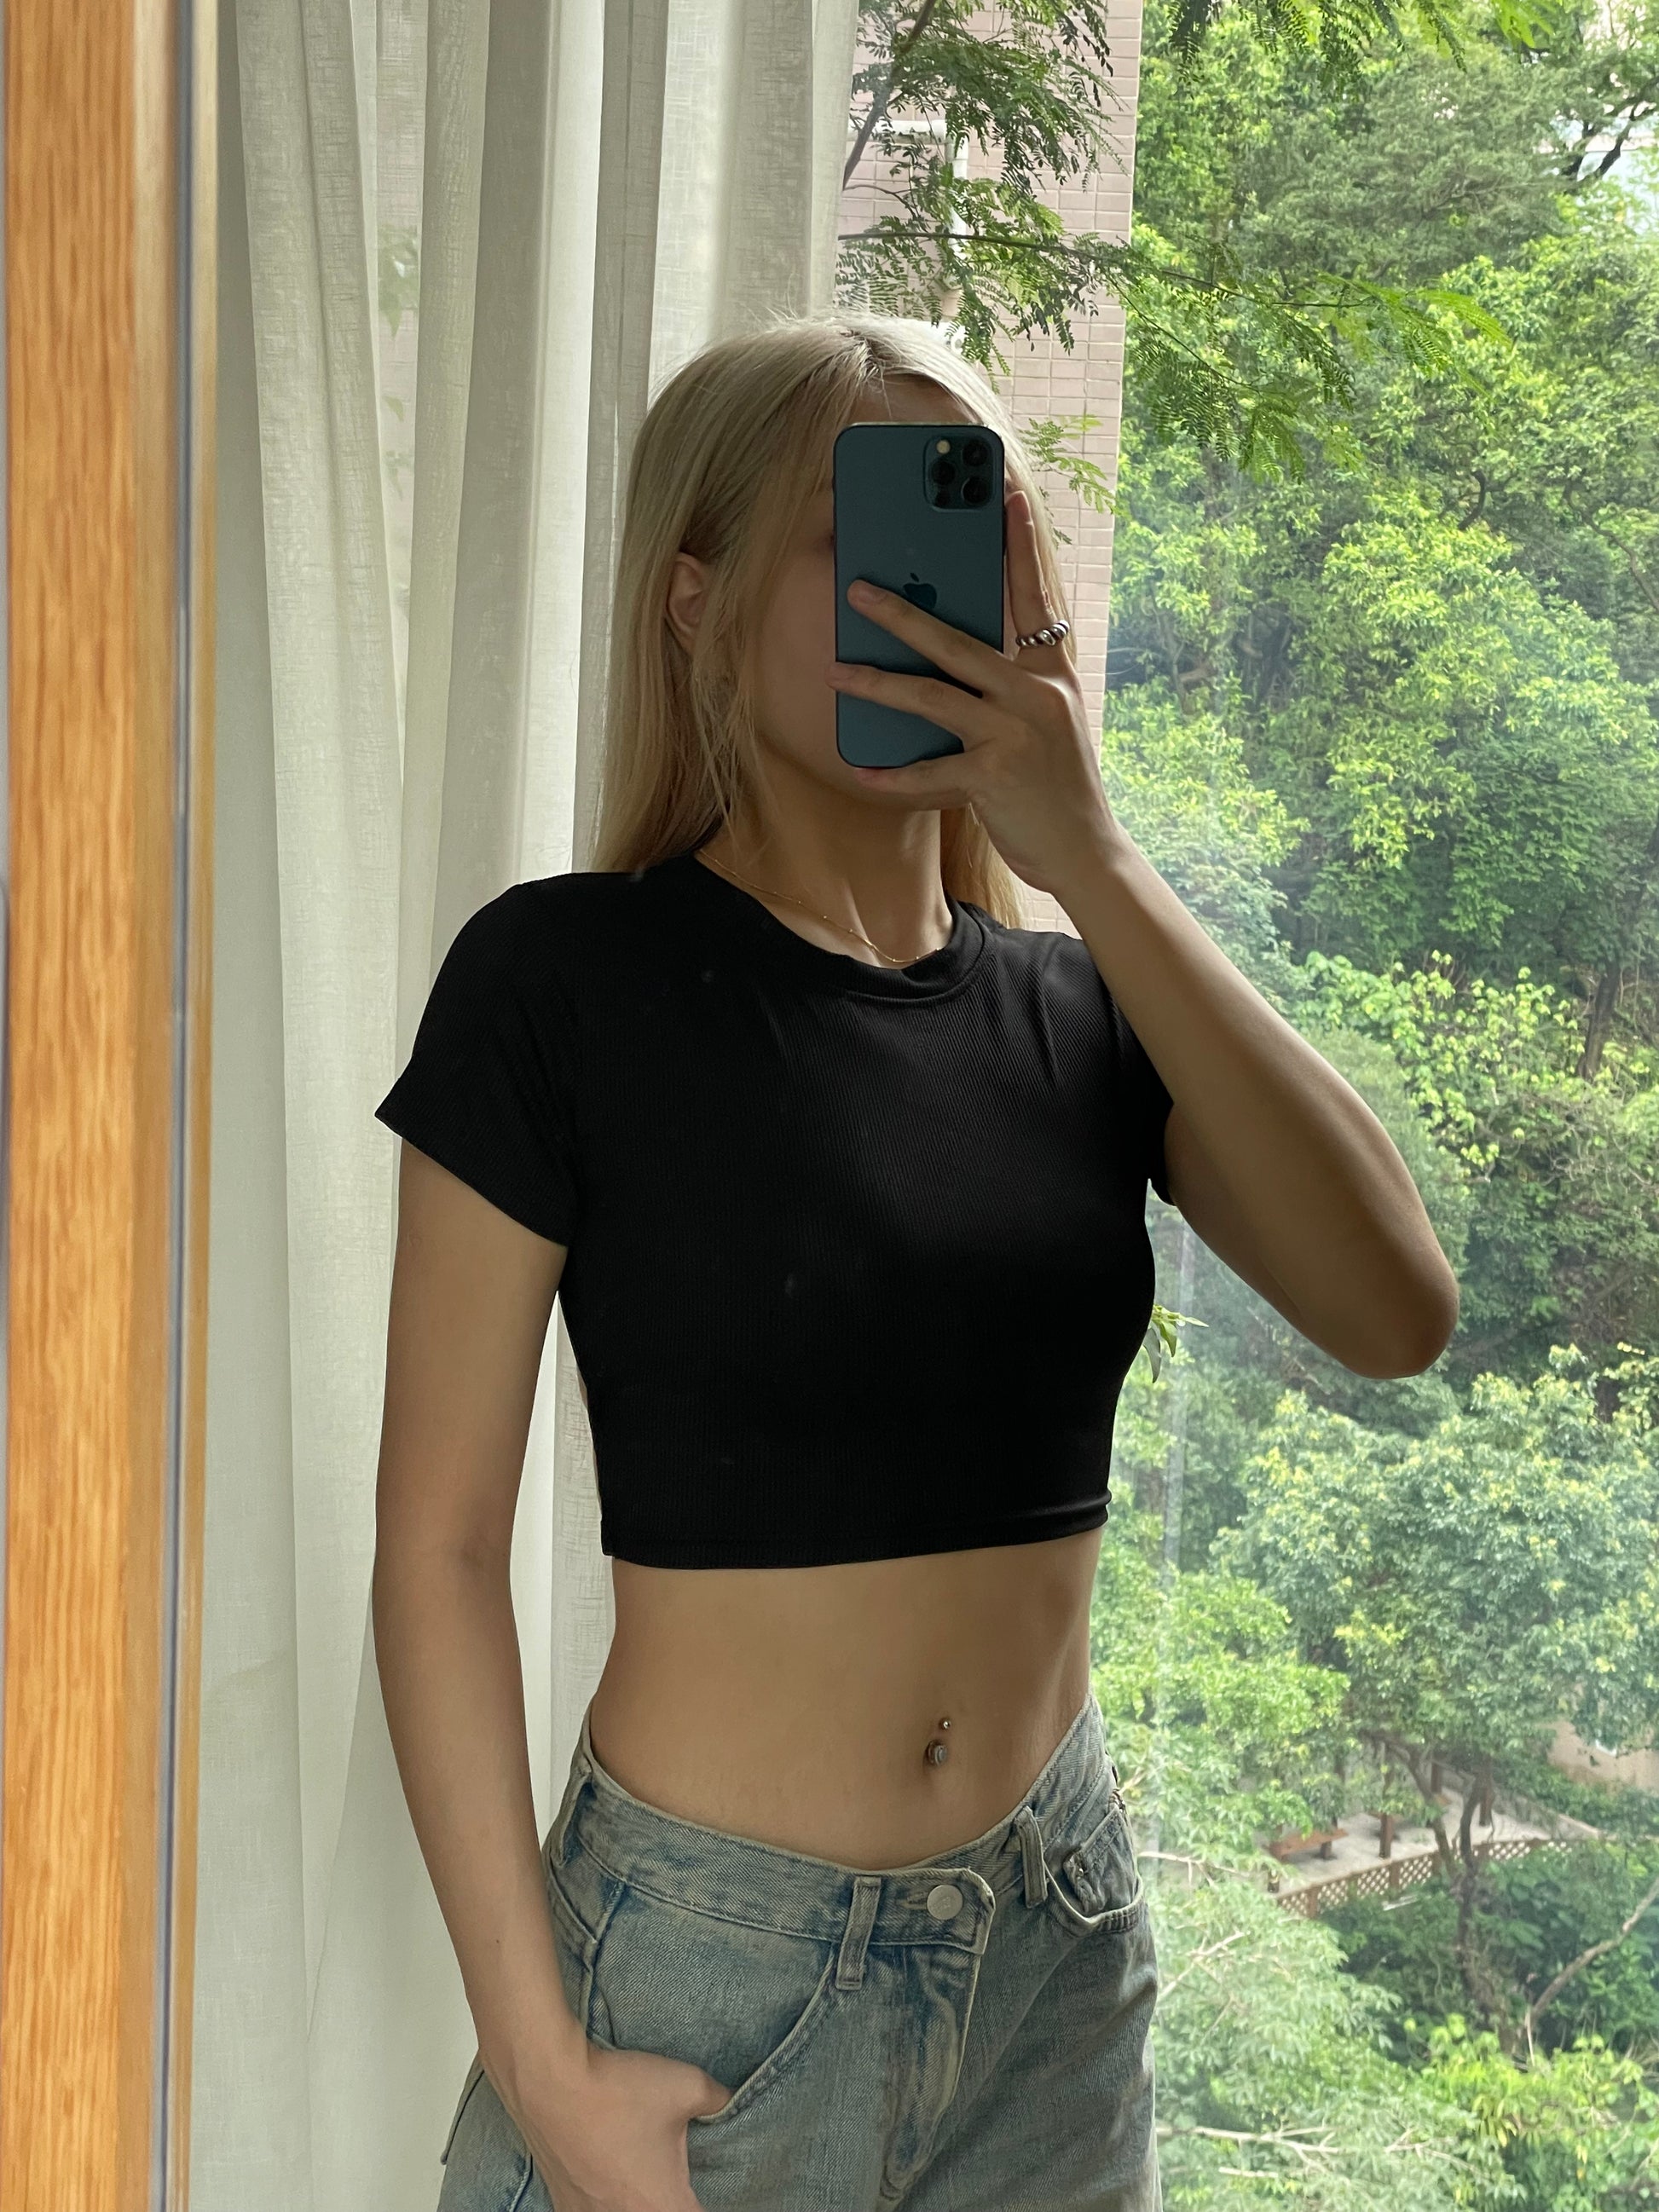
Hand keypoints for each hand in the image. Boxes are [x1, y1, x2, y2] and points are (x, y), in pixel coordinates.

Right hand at [508, 2040, 731, 2211]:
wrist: (551, 2083)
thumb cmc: (620, 2091)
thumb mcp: (687, 2086)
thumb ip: (718, 2100)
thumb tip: (729, 2101)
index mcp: (663, 2207)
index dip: (707, 2205)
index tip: (698, 2190)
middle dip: (671, 2202)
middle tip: (672, 2179)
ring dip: (636, 2203)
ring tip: (641, 2178)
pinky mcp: (564, 2205)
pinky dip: (605, 2203)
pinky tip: (609, 2177)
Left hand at [826, 487, 1120, 897]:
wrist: (1086, 850)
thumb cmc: (1058, 785)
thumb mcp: (1046, 723)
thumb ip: (1009, 687)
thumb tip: (948, 662)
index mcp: (1052, 673)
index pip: (1034, 596)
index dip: (1020, 546)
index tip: (1007, 495)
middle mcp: (1035, 694)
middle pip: (956, 641)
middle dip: (901, 613)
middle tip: (858, 589)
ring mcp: (1014, 733)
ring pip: (930, 698)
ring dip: (875, 683)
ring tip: (834, 671)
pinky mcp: (995, 776)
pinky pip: (929, 773)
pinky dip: (893, 775)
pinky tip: (861, 770)